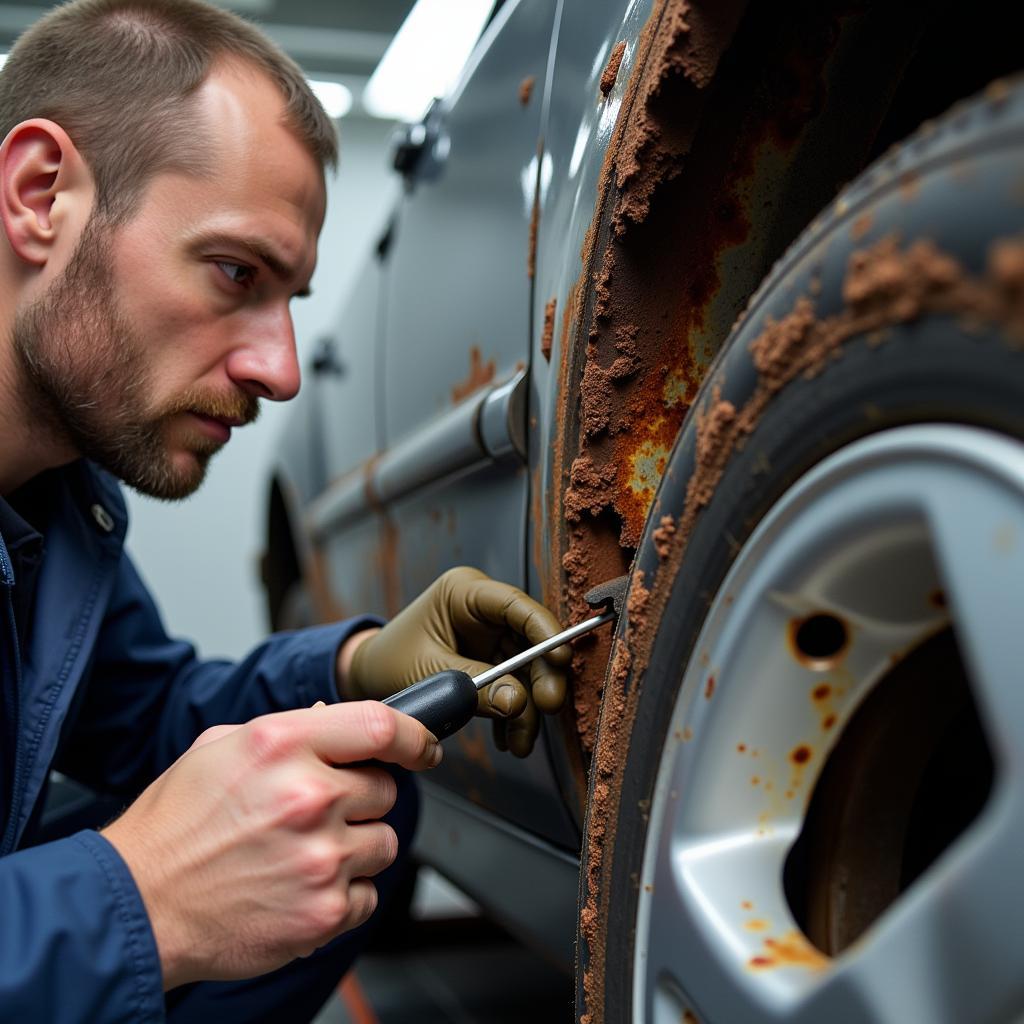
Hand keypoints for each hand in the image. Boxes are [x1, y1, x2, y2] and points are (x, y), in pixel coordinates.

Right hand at [102, 702, 439, 989]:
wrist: (138, 905)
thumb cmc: (175, 825)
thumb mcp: (220, 748)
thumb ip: (287, 730)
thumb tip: (333, 720)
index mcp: (281, 744)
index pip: (380, 725)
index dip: (414, 735)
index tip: (424, 747)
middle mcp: (307, 796)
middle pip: (385, 789)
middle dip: (361, 799)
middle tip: (319, 813)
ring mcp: (319, 857)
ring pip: (384, 842)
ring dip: (356, 847)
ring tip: (303, 853)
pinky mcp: (323, 911)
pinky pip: (369, 894)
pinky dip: (345, 894)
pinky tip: (302, 887)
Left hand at [341, 567, 569, 756]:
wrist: (371, 678)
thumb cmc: (391, 661)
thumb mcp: (430, 673)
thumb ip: (475, 687)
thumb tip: (520, 703)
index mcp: (463, 592)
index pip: (514, 604)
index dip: (543, 629)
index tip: (560, 658)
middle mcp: (483, 611)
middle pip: (530, 638)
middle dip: (541, 676)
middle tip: (546, 706)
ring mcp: (490, 637)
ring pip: (527, 668)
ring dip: (527, 708)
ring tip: (519, 742)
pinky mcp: (492, 662)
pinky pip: (514, 686)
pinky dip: (513, 715)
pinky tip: (507, 738)